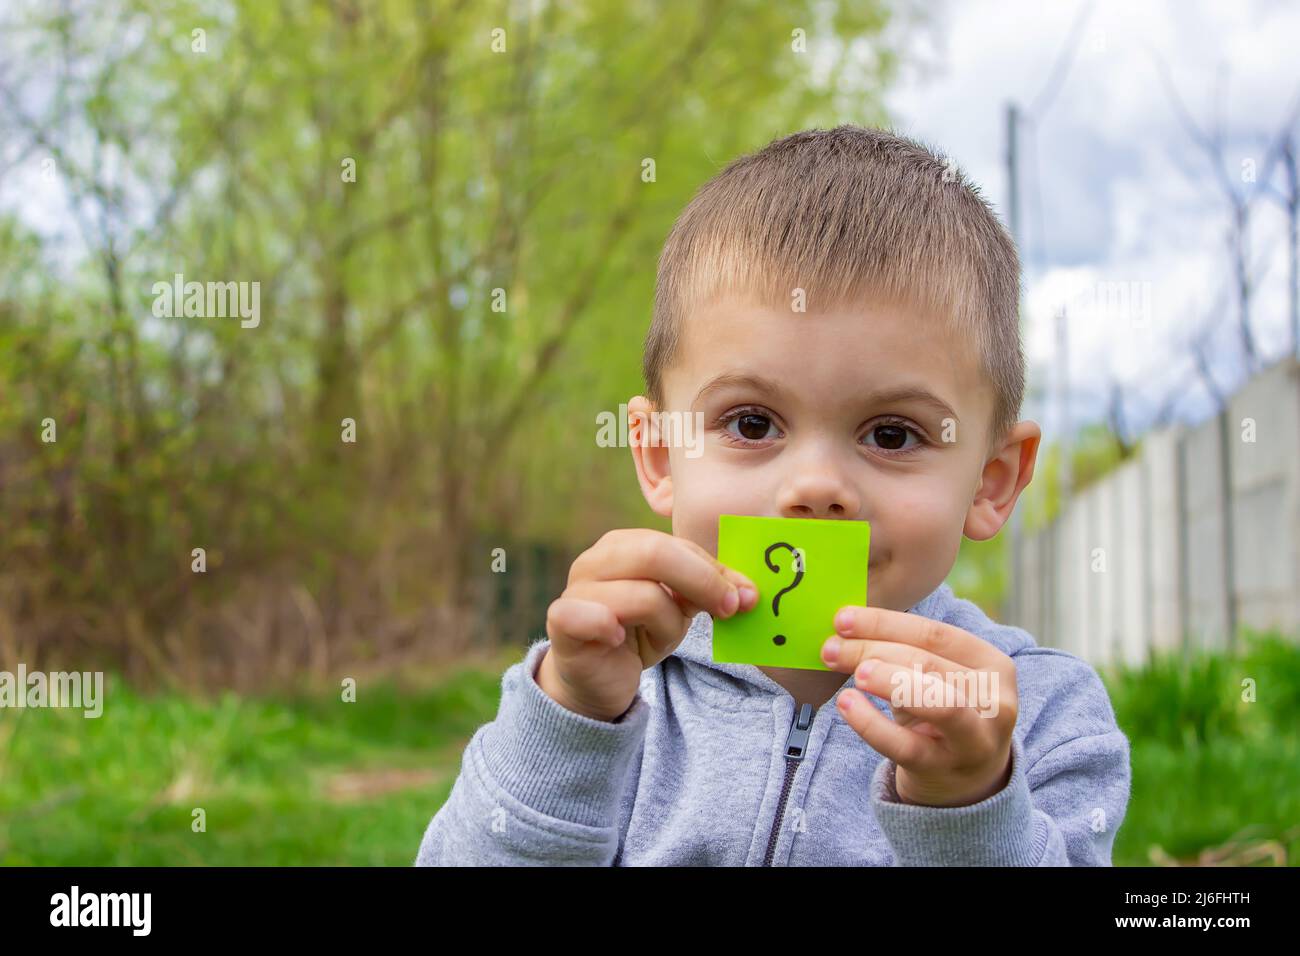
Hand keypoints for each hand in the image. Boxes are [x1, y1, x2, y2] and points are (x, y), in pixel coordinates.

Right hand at [539, 529, 757, 721]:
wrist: (596, 679)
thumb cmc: (638, 633)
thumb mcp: (678, 608)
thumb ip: (707, 591)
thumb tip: (749, 593)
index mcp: (624, 546)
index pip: (677, 545)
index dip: (715, 569)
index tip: (747, 597)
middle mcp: (595, 560)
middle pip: (656, 553)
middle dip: (702, 582)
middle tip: (729, 610)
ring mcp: (575, 590)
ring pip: (642, 595)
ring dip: (667, 624)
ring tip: (659, 639)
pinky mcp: (562, 623)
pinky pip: (591, 617)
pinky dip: (610, 627)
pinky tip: (619, 640)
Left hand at [821, 605, 1016, 806]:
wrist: (967, 780)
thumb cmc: (942, 714)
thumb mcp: (937, 680)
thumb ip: (903, 653)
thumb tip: (845, 630)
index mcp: (993, 665)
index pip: (935, 634)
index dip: (886, 623)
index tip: (842, 619)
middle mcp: (994, 701)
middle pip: (928, 663)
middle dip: (873, 650)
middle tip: (832, 647)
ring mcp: (975, 739)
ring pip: (935, 702)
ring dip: (887, 681)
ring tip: (854, 673)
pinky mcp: (946, 769)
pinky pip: (905, 745)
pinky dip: (871, 723)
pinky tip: (847, 705)